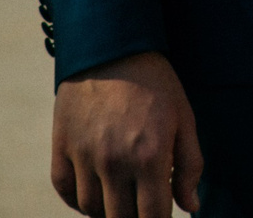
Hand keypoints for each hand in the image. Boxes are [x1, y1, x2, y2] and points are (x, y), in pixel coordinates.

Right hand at [51, 51, 201, 215]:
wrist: (111, 50)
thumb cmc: (156, 85)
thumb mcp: (184, 119)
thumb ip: (190, 166)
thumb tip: (191, 206)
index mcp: (150, 156)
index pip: (152, 216)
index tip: (163, 216)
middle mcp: (114, 162)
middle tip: (144, 206)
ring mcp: (83, 157)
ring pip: (92, 209)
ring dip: (109, 211)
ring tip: (124, 197)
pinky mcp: (61, 149)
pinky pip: (65, 191)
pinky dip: (79, 200)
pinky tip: (98, 192)